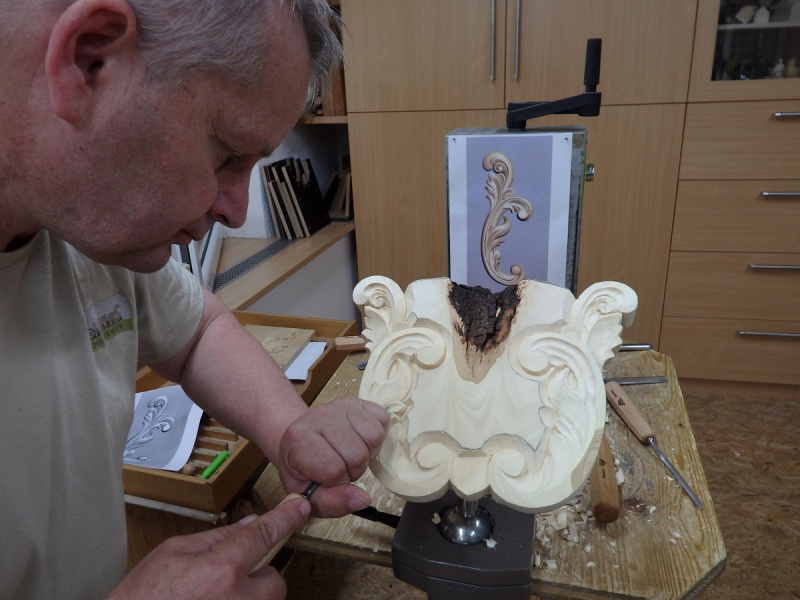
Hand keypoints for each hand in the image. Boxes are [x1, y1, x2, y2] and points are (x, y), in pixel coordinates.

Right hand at [106, 498, 309, 599]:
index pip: (264, 535)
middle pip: (274, 580)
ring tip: (211, 596)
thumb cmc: (141, 597)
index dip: (285, 519)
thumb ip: (216, 537)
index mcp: (220, 570)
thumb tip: (248, 524)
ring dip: (247, 596)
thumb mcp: (172, 552)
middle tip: (228, 578)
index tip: (299, 507)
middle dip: (258, 576)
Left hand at [278, 397, 389, 516]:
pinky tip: (359, 439)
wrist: (302, 441)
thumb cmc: (304, 470)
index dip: (337, 482)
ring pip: (374, 437)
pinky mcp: (358, 400)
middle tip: (341, 467)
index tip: (326, 478)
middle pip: (358, 455)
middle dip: (354, 470)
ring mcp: (340, 405)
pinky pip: (382, 421)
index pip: (334, 470)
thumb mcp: (308, 495)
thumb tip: (364, 499)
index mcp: (298, 439)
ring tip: (350, 454)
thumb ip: (332, 503)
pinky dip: (376, 437)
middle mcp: (319, 415)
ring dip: (367, 454)